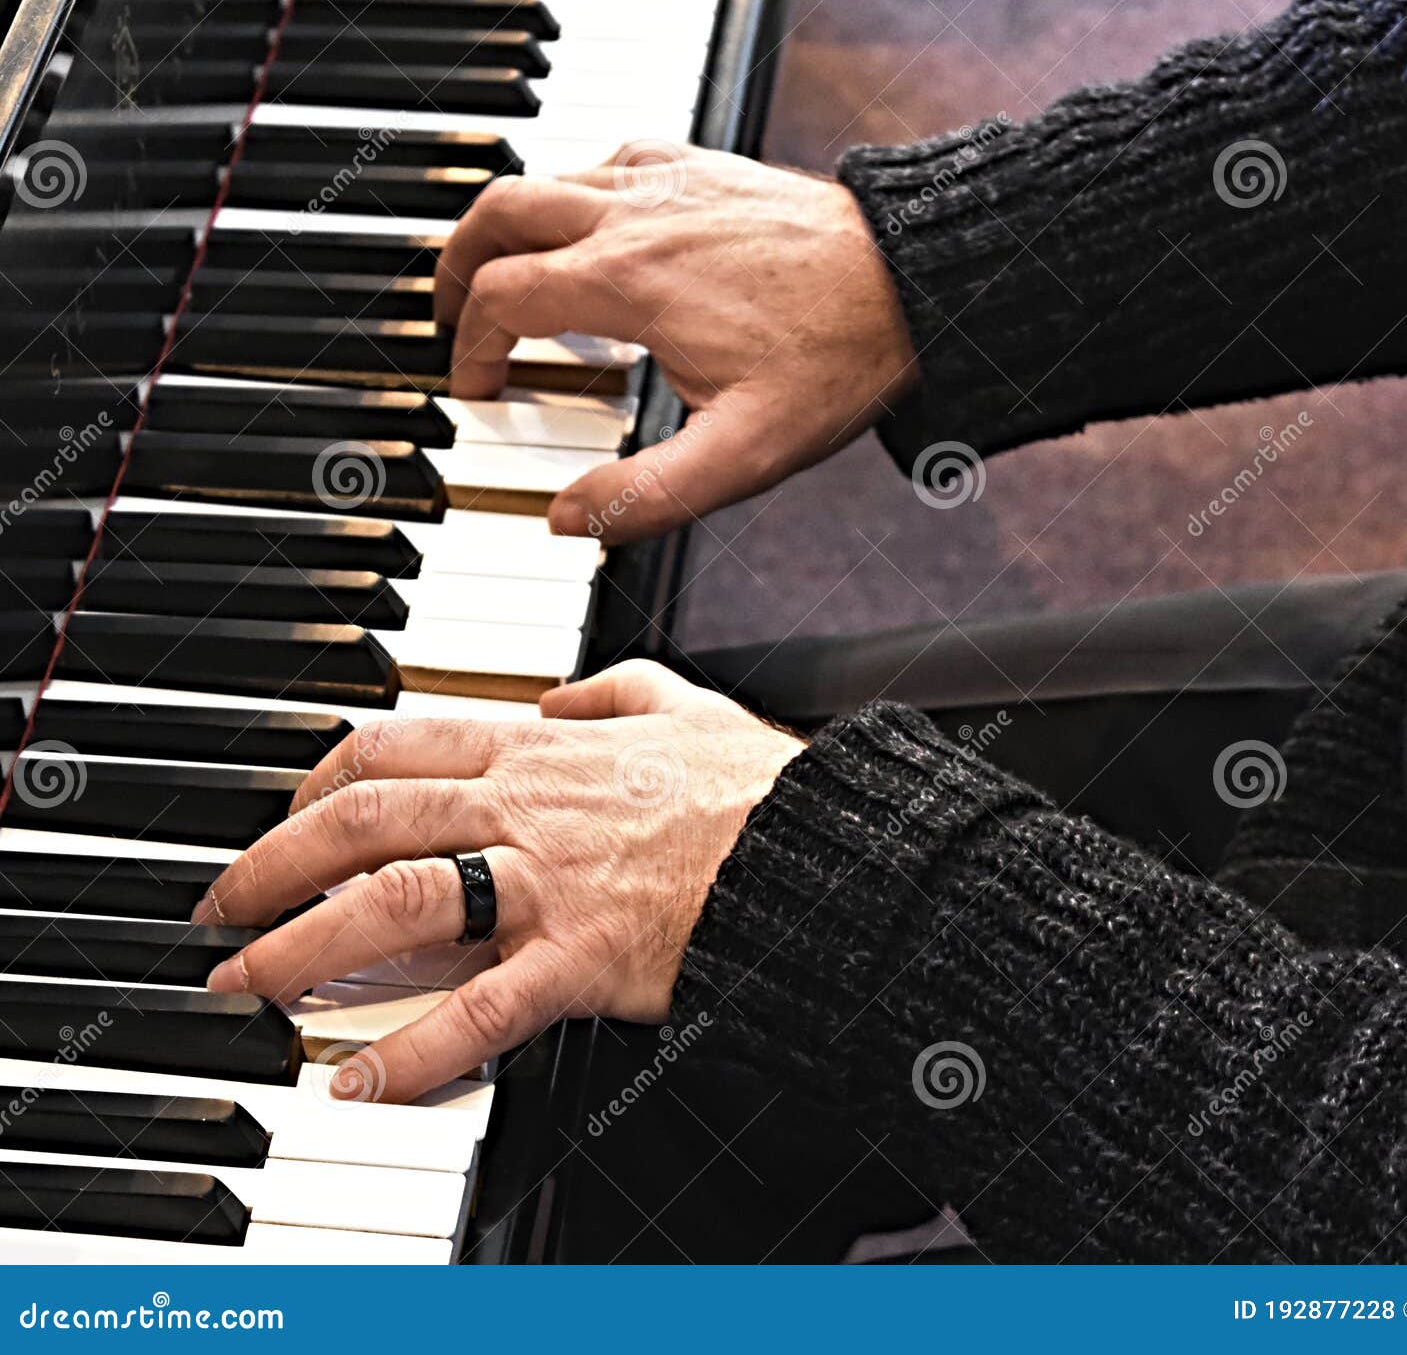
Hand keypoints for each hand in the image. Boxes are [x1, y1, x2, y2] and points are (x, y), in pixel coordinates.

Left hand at [197, 662, 803, 1103]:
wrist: (819, 850)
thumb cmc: (755, 789)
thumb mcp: (684, 703)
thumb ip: (617, 688)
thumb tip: (569, 693)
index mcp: (542, 749)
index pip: (396, 745)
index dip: (318, 779)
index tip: (289, 812)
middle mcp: (525, 808)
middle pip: (364, 820)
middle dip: (272, 863)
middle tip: (224, 905)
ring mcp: (548, 883)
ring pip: (393, 902)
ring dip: (302, 945)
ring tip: (249, 983)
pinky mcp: (582, 958)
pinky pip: (479, 1010)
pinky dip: (410, 1053)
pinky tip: (357, 1082)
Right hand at [433, 143, 918, 543]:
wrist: (912, 283)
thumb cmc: (835, 359)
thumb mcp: (741, 454)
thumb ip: (647, 495)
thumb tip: (568, 520)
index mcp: (625, 281)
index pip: (500, 299)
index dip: (470, 348)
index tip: (479, 386)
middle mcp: (632, 214)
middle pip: (499, 214)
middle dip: (455, 265)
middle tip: (451, 315)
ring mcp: (667, 180)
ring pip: (546, 177)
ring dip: (508, 227)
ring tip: (503, 275)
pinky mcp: (701, 166)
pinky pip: (607, 157)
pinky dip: (572, 190)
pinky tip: (591, 229)